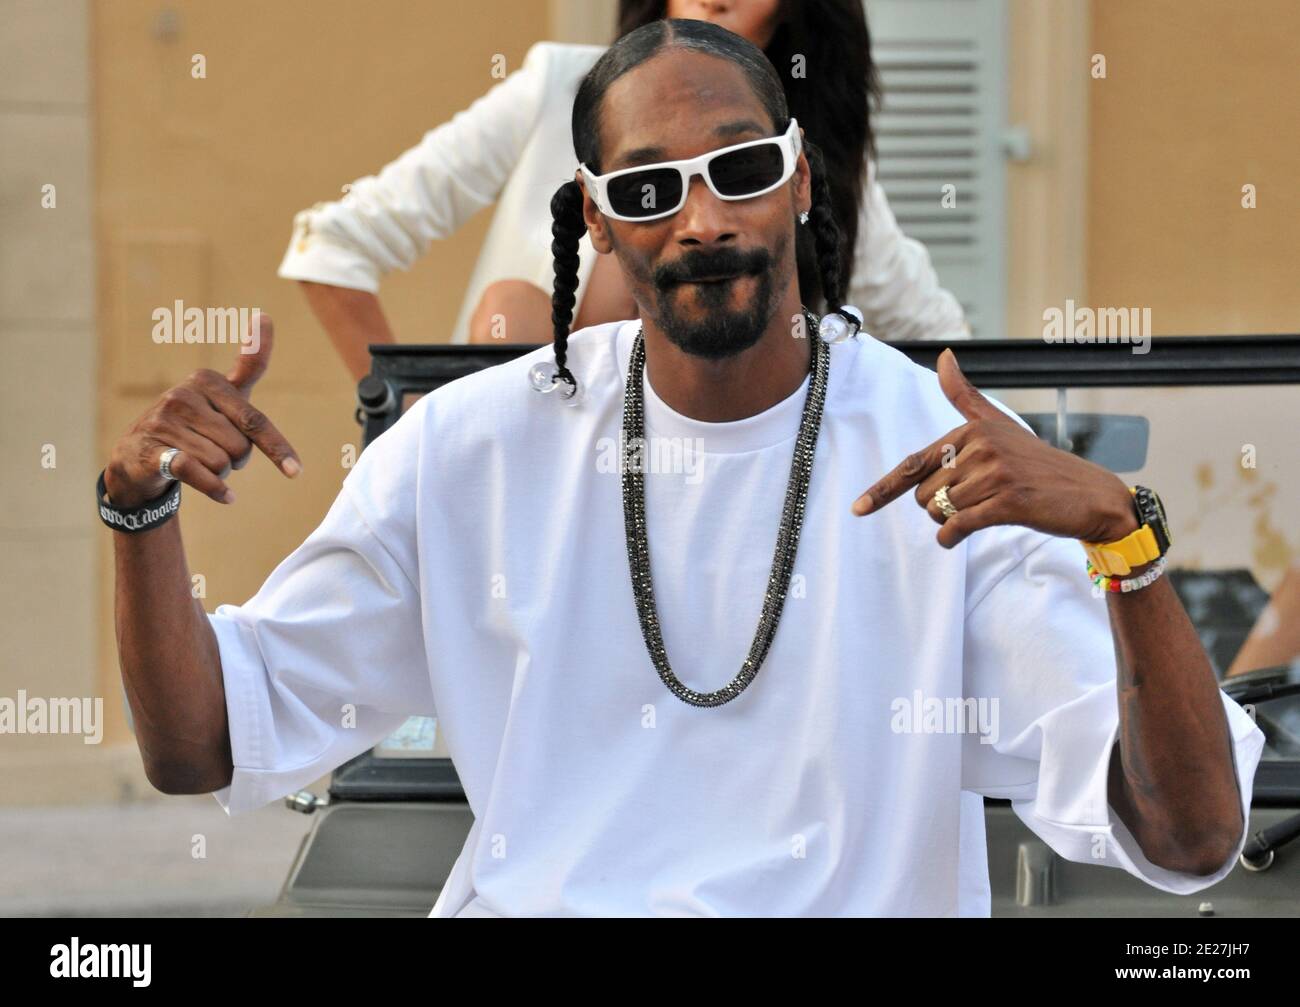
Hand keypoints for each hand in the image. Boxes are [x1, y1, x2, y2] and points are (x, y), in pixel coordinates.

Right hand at [104, 313, 301, 508]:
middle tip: (214, 453)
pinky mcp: (152, 447)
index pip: (254, 420)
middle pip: (241, 447)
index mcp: (206, 381)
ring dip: (219, 473)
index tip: (296, 471)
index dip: (277, 448)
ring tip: (197, 460)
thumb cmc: (192, 424)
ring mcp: (165, 421)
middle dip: (236, 460)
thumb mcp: (222, 396)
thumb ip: (247, 366)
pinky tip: (226, 497)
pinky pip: (199, 473)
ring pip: (222, 463)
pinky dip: (216, 489)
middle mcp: (184, 395)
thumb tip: (264, 315)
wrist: (137, 456)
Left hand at [851, 349, 1138, 547]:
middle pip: (923, 494)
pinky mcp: (1007, 502)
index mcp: (972, 429)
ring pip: (939, 512)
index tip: (858, 508)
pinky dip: (950, 538)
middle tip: (972, 503)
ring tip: (981, 513)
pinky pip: (957, 527)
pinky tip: (957, 538)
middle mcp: (980, 446)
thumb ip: (966, 395)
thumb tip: (942, 356)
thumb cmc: (1037, 463)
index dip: (883, 489)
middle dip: (937, 507)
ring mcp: (994, 473)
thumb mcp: (1000, 425)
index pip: (914, 463)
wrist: (1090, 495)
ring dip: (949, 523)